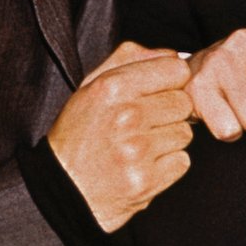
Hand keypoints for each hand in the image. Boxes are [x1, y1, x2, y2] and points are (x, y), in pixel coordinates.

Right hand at [49, 42, 193, 232]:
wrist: (60, 191)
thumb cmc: (79, 134)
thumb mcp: (92, 87)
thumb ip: (131, 59)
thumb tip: (173, 54)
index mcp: (113, 87)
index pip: (177, 70)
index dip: (171, 81)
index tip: (157, 92)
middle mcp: (127, 116)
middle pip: (184, 102)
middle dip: (169, 112)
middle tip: (145, 123)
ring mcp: (137, 150)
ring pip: (185, 133)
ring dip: (169, 139)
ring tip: (141, 145)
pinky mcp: (146, 180)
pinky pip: (182, 161)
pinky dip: (168, 165)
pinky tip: (144, 164)